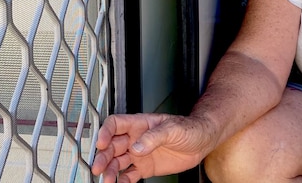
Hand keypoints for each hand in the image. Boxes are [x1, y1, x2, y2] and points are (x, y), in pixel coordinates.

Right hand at [91, 113, 215, 182]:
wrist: (202, 141)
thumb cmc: (189, 128)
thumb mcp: (173, 128)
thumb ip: (154, 137)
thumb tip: (137, 147)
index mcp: (140, 124)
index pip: (116, 124)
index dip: (105, 132)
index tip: (101, 143)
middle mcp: (136, 139)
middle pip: (112, 146)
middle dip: (104, 156)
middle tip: (99, 167)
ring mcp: (140, 154)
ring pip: (118, 162)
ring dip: (111, 170)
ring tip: (108, 180)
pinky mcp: (145, 168)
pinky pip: (130, 175)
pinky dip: (122, 181)